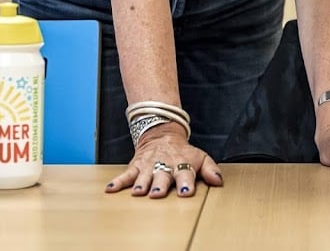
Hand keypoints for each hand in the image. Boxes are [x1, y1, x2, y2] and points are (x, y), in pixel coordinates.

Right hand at [104, 124, 221, 197]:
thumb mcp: (200, 157)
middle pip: (163, 176)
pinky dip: (118, 182)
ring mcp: (149, 166)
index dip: (186, 182)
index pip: (185, 172)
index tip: (185, 192)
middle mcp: (165, 165)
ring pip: (145, 175)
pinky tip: (111, 189)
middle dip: (160, 185)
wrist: (162, 135)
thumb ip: (211, 169)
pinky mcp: (136, 166)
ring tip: (139, 192)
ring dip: (142, 183)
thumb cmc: (182, 152)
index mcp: (182, 164)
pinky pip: (126, 174)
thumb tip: (219, 181)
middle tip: (158, 193)